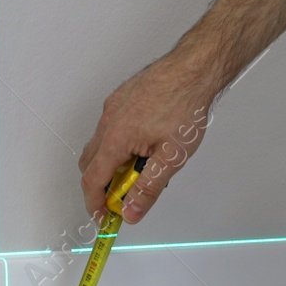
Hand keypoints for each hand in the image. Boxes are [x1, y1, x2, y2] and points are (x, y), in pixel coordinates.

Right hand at [79, 50, 218, 223]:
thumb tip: (131, 211)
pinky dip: (118, 143)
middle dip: (102, 185)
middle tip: (123, 198)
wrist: (194, 69)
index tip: (103, 217)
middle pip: (90, 163)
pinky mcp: (121, 98)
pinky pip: (110, 127)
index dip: (94, 203)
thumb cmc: (185, 105)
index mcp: (115, 138)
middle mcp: (108, 121)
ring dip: (112, 163)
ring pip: (100, 144)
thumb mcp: (172, 157)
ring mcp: (113, 107)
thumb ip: (148, 188)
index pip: (92, 180)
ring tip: (142, 169)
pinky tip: (144, 144)